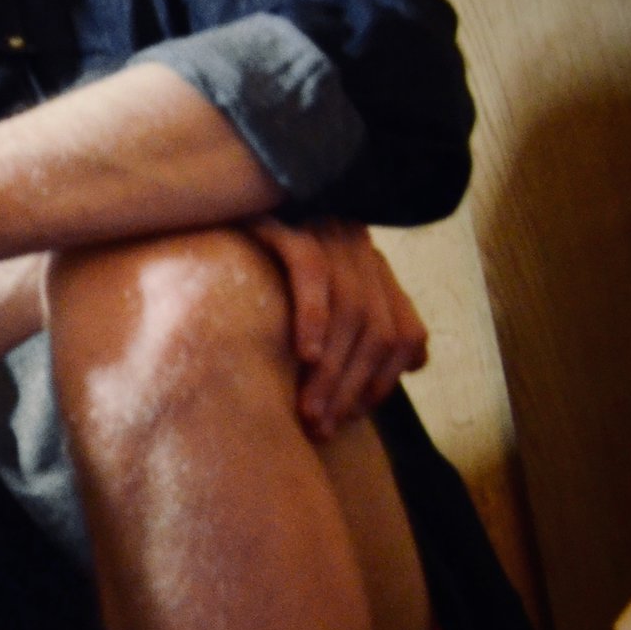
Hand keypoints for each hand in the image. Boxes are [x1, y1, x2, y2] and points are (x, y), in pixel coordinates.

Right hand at [248, 216, 428, 440]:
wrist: (214, 200)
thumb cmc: (251, 264)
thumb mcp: (313, 298)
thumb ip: (361, 324)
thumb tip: (416, 362)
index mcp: (371, 269)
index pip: (405, 333)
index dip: (385, 381)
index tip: (350, 418)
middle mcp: (359, 249)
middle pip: (377, 330)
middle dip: (353, 387)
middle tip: (322, 428)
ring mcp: (326, 233)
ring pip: (351, 309)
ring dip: (333, 369)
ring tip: (309, 411)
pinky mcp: (288, 222)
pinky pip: (311, 271)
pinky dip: (313, 316)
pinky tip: (303, 355)